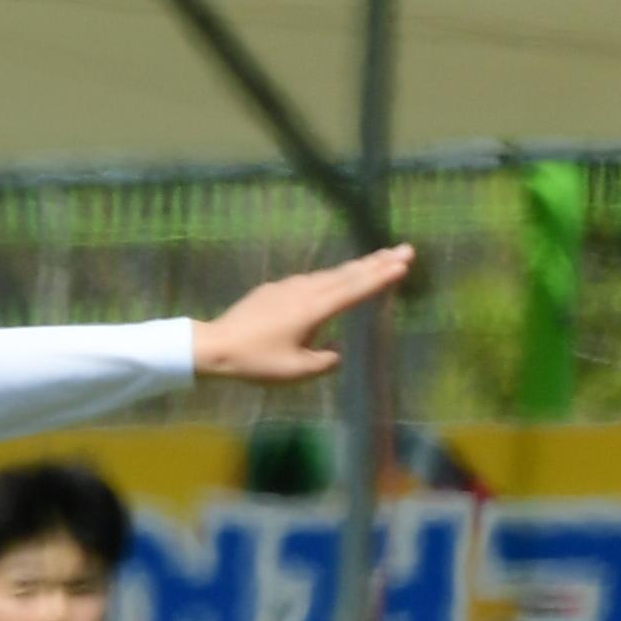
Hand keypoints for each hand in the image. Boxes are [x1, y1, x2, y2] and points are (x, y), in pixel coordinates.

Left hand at [189, 246, 410, 387]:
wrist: (215, 346)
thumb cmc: (256, 361)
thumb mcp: (296, 371)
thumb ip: (325, 361)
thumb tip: (339, 349)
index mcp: (314, 310)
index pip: (354, 290)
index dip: (380, 277)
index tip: (403, 264)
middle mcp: (304, 291)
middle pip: (347, 273)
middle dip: (378, 261)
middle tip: (405, 249)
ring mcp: (289, 286)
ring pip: (330, 273)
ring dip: (357, 266)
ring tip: (380, 257)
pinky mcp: (276, 288)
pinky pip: (312, 278)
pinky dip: (333, 275)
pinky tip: (339, 277)